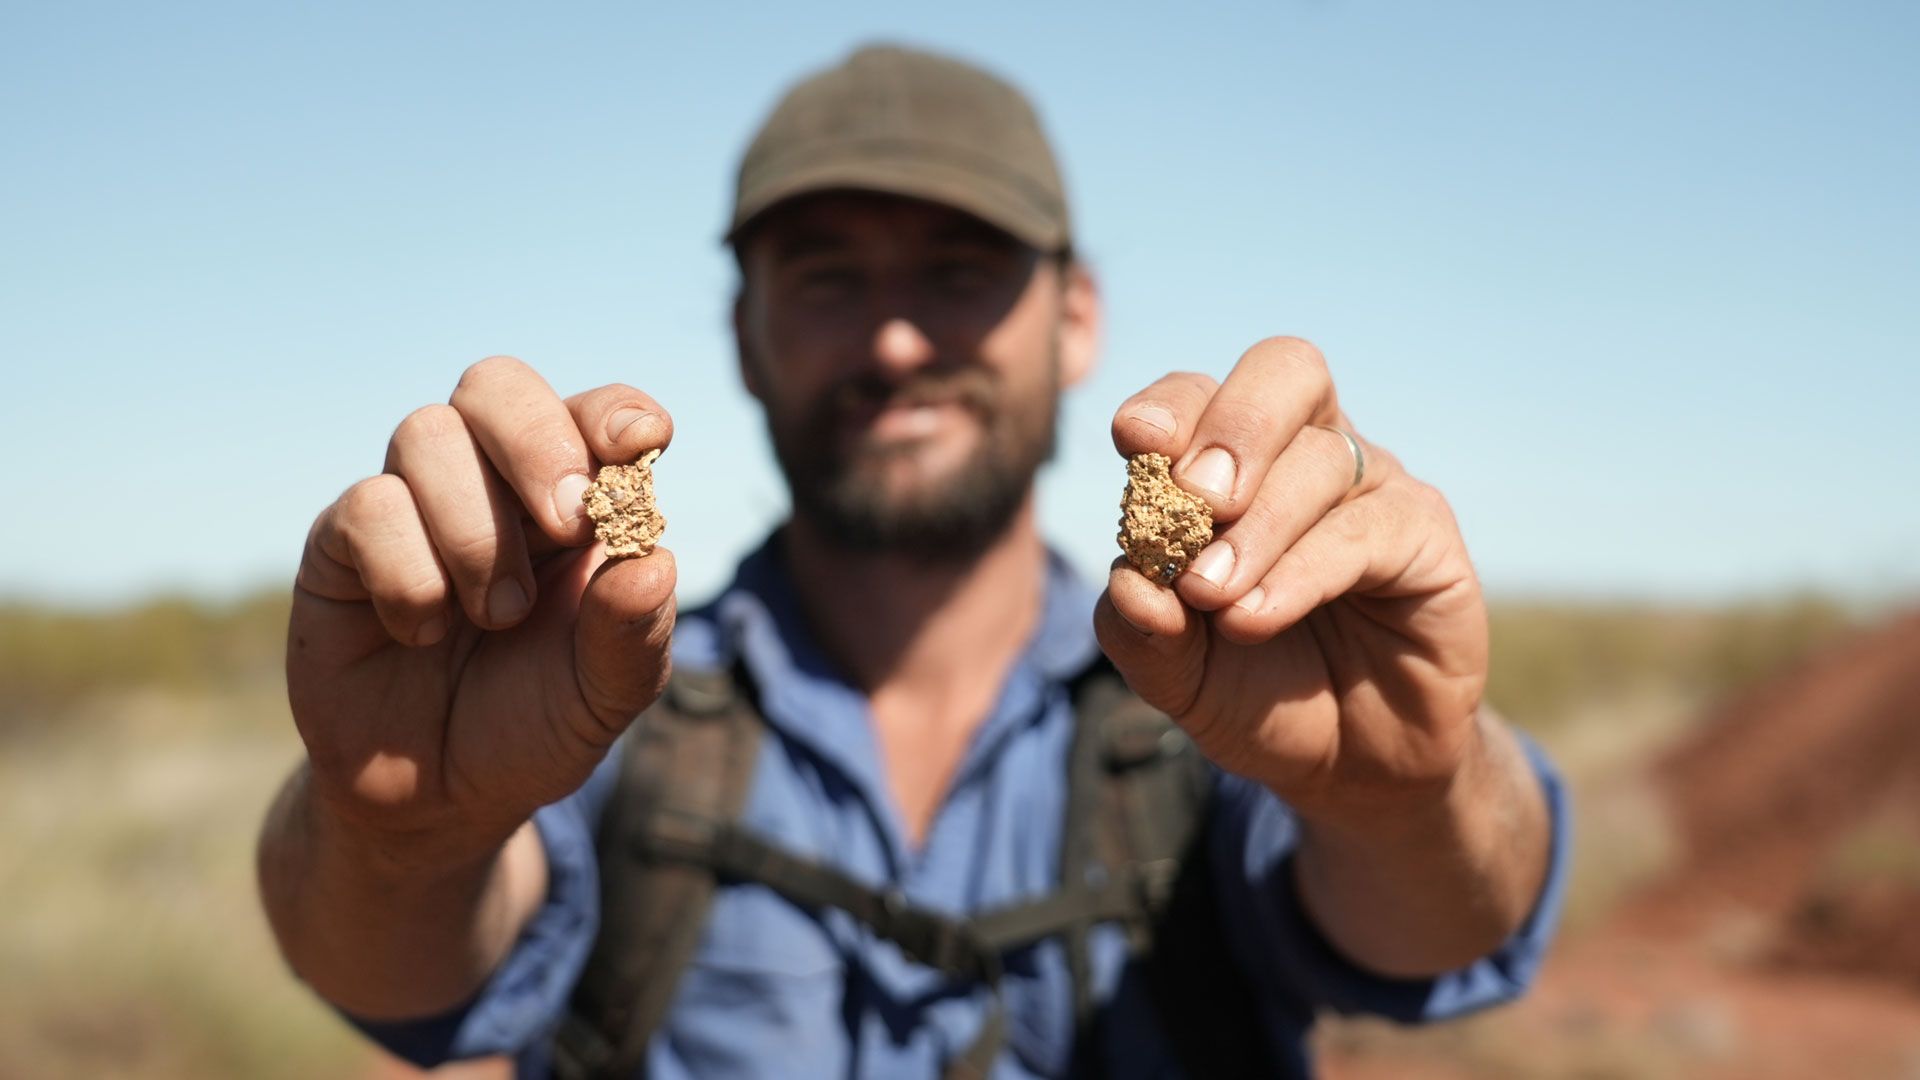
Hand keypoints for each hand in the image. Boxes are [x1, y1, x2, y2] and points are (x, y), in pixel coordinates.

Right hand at [288, 356, 677, 863]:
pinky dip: (409, 571)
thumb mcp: (605, 695)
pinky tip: (423, 630)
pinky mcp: (341, 545)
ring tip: (497, 614)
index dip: (615, 411)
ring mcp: (413, 504)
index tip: (639, 443)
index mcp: (573, 499)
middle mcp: (492, 484)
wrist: (439, 799)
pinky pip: (367, 506)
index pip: (595, 413)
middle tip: (565, 521)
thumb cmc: (534, 724)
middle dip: (537, 439)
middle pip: (496, 385)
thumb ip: (635, 633)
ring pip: (427, 431)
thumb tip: (656, 562)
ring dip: (475, 527)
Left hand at [1094, 337, 1488, 826]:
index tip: (1134, 444)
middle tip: (1192, 498)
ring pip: (1320, 461)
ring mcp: (1375, 489)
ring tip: (1210, 597)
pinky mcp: (1427, 538)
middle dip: (1233, 424)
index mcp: (1240, 462)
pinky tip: (1256, 616)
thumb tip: (1127, 581)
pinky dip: (1300, 572)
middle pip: (1286, 371)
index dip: (1171, 405)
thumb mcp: (1177, 675)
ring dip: (1255, 530)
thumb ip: (1139, 631)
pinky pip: (1366, 530)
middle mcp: (1312, 453)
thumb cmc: (1259, 695)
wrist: (1350, 765)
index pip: (1204, 394)